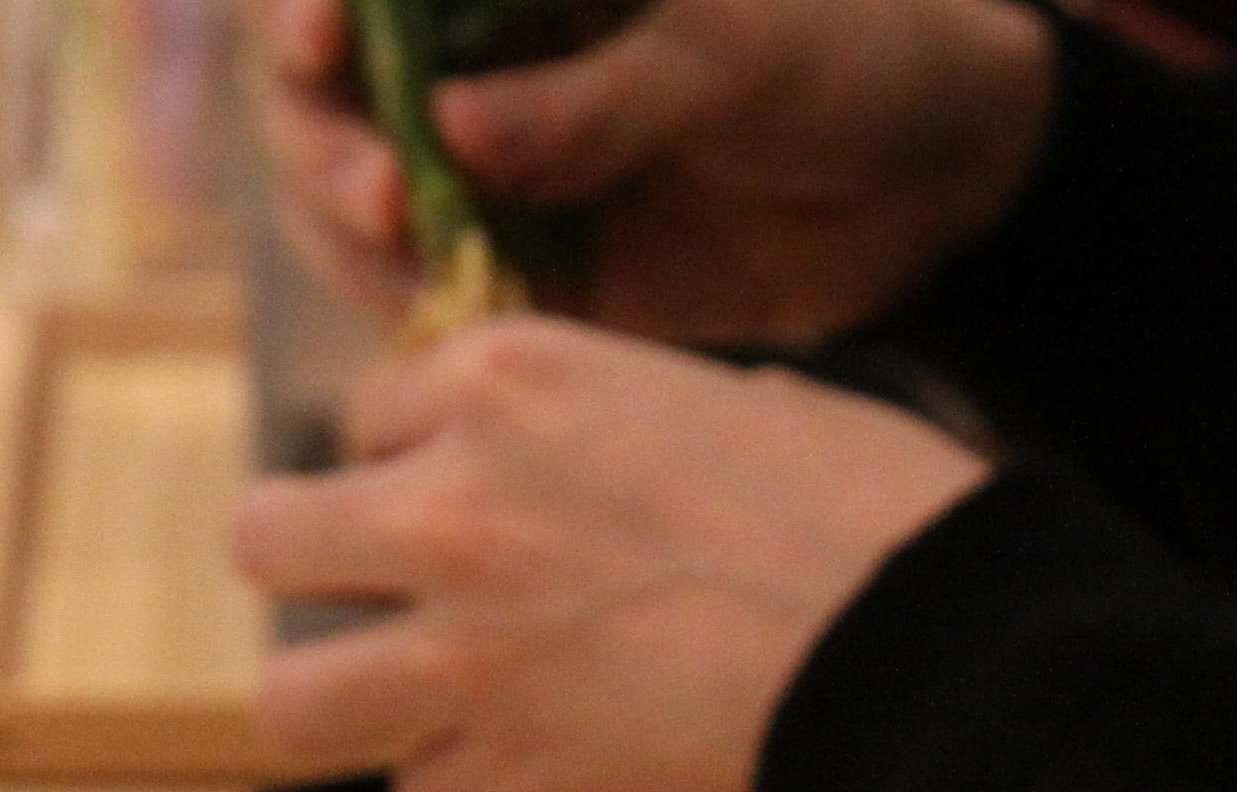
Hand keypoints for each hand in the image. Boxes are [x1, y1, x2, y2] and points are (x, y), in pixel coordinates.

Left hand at [230, 318, 982, 791]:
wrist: (930, 659)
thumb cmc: (873, 515)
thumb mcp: (734, 395)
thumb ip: (621, 414)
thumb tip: (603, 452)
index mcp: (514, 380)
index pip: (367, 413)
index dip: (408, 459)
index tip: (455, 493)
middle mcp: (457, 505)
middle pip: (269, 539)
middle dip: (314, 571)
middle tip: (378, 601)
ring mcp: (467, 651)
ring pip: (293, 697)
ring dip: (343, 704)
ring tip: (403, 710)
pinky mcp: (509, 773)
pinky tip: (529, 776)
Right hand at [253, 0, 1055, 342]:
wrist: (928, 176)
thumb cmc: (840, 54)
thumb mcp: (727, 54)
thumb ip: (596, 99)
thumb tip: (451, 132)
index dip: (309, 6)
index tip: (324, 38)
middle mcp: (466, 53)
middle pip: (315, 92)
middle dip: (323, 139)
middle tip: (381, 193)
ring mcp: (479, 162)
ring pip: (345, 197)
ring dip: (351, 234)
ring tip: (417, 257)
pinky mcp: (516, 261)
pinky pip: (424, 290)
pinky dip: (416, 306)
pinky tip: (447, 316)